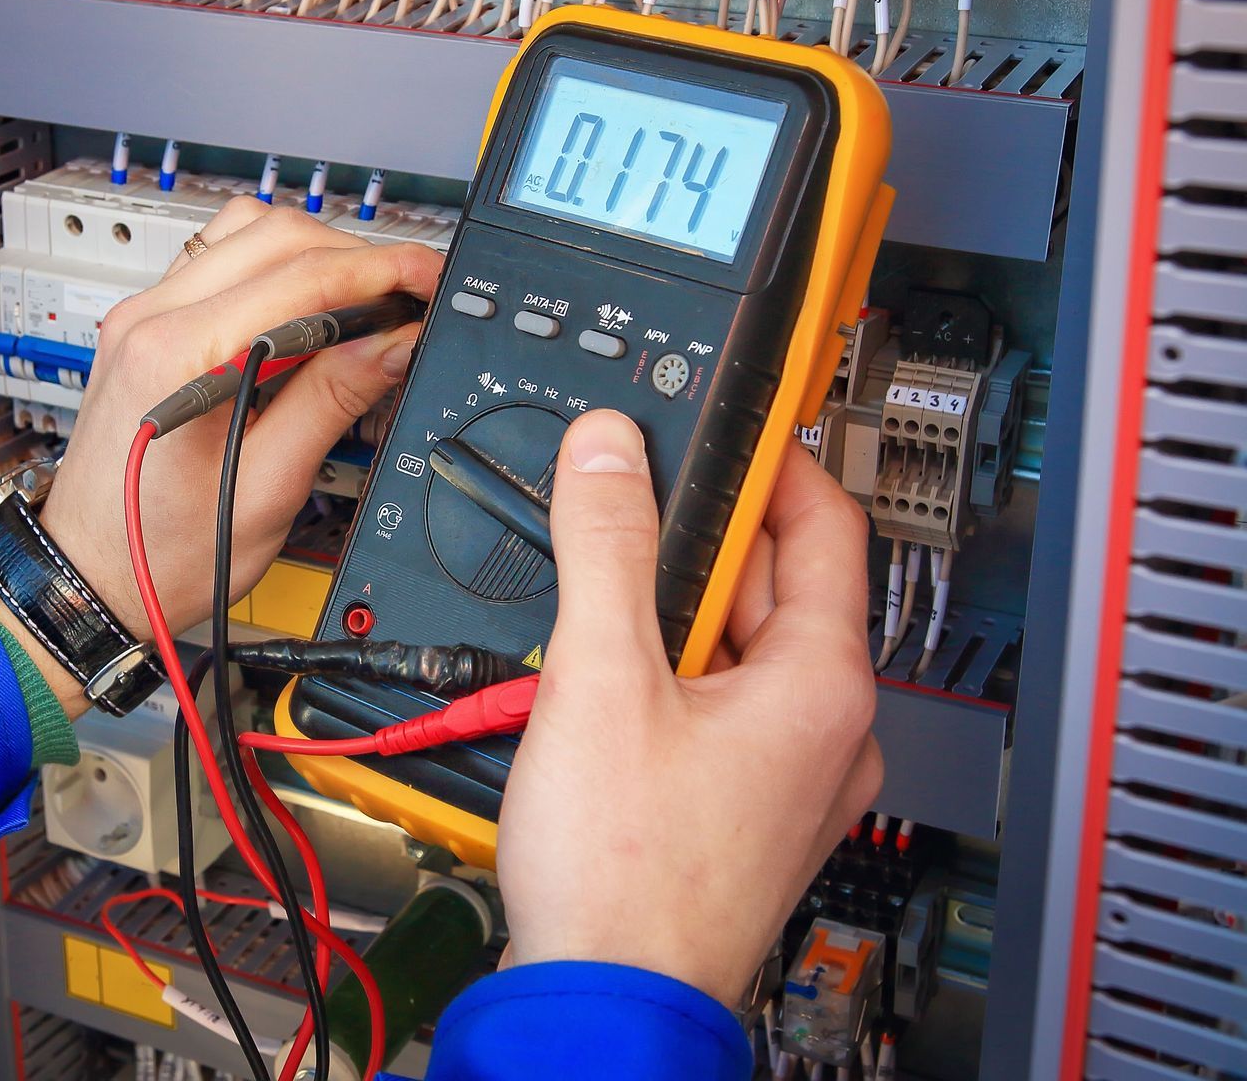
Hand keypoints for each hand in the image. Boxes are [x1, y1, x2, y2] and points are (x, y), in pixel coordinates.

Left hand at [39, 196, 441, 656]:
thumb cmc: (161, 555)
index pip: (300, 275)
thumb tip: (392, 342)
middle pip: (274, 233)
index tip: (426, 279)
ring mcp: (142, 316)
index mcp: (178, 356)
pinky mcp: (145, 327)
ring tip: (362, 304)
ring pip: (245, 234)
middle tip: (408, 295)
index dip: (380, 270)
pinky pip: (218, 262)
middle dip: (354, 256)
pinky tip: (306, 313)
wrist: (89, 577)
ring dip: (313, 254)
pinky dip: (273, 270)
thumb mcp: (268, 490)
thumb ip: (332, 402)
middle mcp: (150, 319)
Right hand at [497, 410, 881, 1006]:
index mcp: (824, 684)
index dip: (768, 461)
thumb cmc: (627, 873)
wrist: (601, 1000)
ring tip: (598, 618)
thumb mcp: (602, 674)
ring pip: (739, 651)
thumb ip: (609, 545)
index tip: (718, 427)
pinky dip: (670, 678)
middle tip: (621, 520)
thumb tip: (611, 451)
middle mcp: (828, 730)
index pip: (825, 523)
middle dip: (694, 547)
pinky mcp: (747, 812)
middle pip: (773, 586)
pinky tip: (605, 690)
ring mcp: (791, 778)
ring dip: (672, 617)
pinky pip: (720, 708)